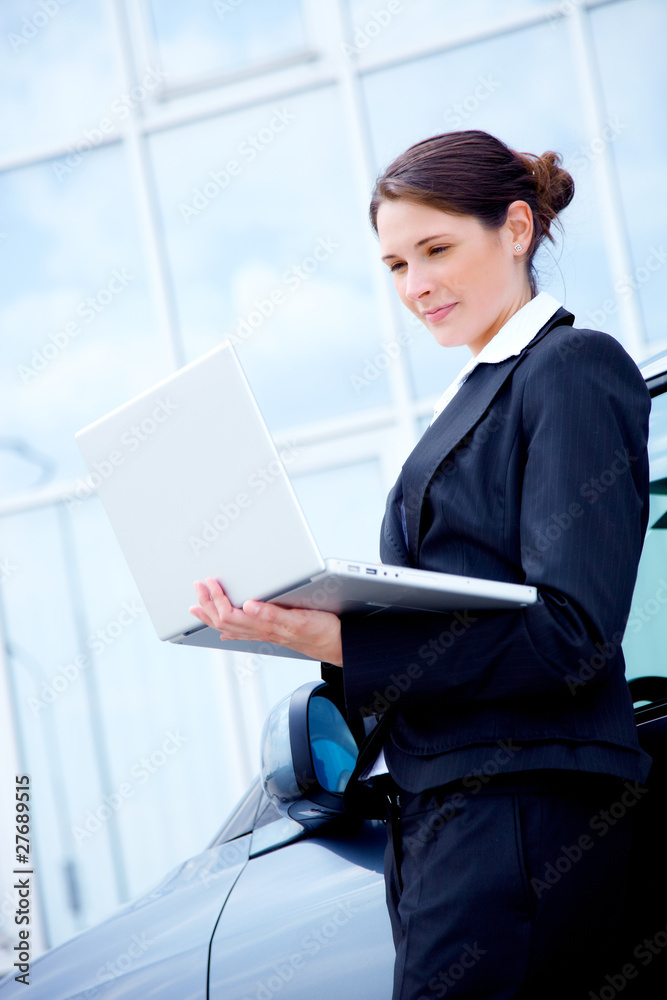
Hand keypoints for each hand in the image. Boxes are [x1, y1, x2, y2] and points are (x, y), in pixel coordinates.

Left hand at [188, 578, 342, 665]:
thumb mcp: (300, 618)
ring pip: (229, 626)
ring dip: (211, 614)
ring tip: (198, 606)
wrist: (337, 644)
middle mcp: (262, 631)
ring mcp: (265, 633)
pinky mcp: (272, 633)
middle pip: (223, 620)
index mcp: (265, 625)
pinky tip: (224, 628)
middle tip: (198, 587)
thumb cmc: (322, 631)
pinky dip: (228, 626)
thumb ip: (273, 614)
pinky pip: (242, 631)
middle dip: (207, 604)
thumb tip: (248, 605)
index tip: (209, 582)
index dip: (216, 598)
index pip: (229, 614)